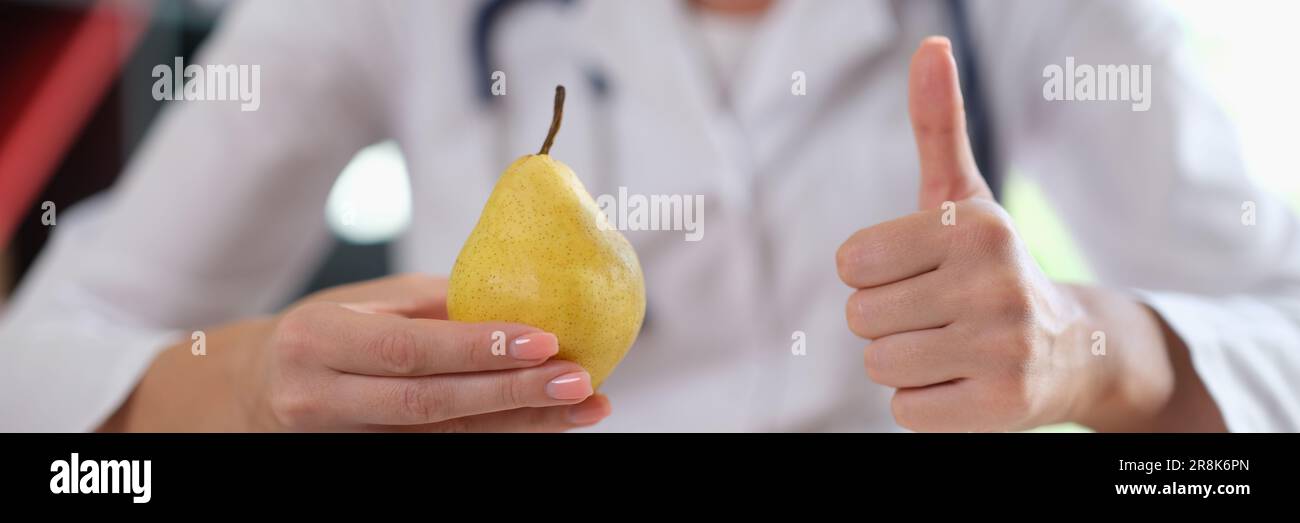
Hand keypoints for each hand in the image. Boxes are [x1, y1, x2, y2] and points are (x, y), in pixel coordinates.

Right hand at [104, 274, 610, 431]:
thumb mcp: (364, 304)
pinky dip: (498, 435)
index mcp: (317, 339)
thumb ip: (435, 307)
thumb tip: (522, 298)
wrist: (255, 388)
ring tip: (582, 406)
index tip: (545, 339)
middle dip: (513, 394)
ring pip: (444, 438)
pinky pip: (441, 450)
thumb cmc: (322, 331)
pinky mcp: (364, 461)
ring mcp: (340, 441)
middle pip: (432, 405)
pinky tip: (545, 422)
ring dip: (521, 423)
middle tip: (579, 380)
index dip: (480, 348)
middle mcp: (322, 398)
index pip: (410, 351)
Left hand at [836, 38, 1144, 430]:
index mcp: (975, 226)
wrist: (1074, 349)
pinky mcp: (1002, 405)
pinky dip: (924, 402)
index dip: (872, 274)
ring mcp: (1002, 347)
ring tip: (951, 346)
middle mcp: (994, 283)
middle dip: (886, 320)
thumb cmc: (994, 267)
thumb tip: (929, 44)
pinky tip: (964, 381)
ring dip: (904, 362)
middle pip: (860, 318)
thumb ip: (938, 124)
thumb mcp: (965, 196)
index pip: (851, 262)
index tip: (918, 272)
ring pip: (880, 365)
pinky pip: (906, 409)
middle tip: (938, 314)